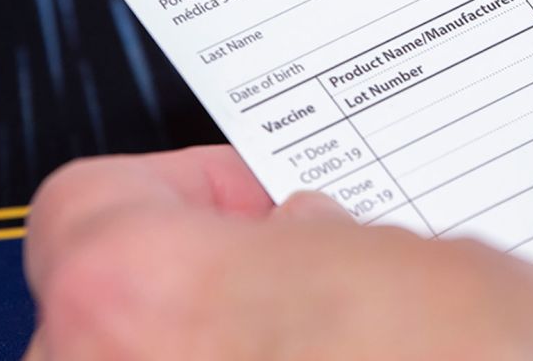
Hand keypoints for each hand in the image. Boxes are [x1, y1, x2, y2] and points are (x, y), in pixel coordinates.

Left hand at [22, 145, 532, 359]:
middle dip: (220, 284)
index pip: (96, 197)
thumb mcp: (436, 262)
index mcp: (141, 293)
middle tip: (315, 280)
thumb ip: (341, 233)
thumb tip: (308, 235)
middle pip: (118, 301)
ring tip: (349, 356)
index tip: (255, 200)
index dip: (191, 189)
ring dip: (242, 355)